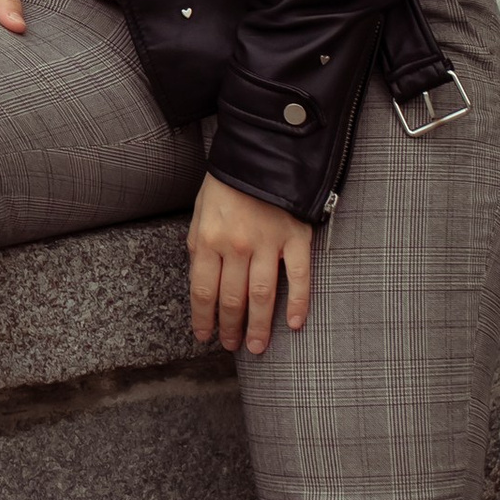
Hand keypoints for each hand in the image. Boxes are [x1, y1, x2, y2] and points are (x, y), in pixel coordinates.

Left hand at [188, 172, 312, 357]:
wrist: (261, 152)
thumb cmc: (226, 184)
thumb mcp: (200, 213)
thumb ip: (199, 249)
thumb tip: (202, 285)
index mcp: (208, 240)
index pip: (203, 291)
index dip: (203, 318)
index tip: (205, 336)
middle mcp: (236, 246)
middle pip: (232, 299)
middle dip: (231, 327)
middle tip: (233, 346)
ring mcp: (268, 243)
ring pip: (262, 296)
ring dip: (259, 326)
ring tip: (256, 346)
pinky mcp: (296, 237)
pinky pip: (299, 277)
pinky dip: (298, 303)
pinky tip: (294, 324)